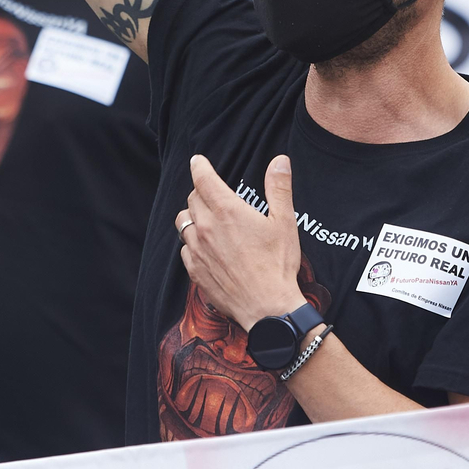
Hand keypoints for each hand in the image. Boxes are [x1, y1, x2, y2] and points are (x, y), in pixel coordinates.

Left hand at [177, 154, 304, 331]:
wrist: (267, 307)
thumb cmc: (278, 264)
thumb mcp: (284, 222)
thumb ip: (279, 187)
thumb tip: (279, 160)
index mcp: (227, 211)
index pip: (203, 179)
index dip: (199, 166)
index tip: (197, 161)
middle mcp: (206, 227)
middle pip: (192, 199)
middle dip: (201, 192)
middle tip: (214, 194)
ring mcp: (197, 250)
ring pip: (183, 222)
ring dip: (193, 216)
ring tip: (207, 219)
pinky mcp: (194, 270)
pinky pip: (184, 249)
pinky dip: (192, 242)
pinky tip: (207, 247)